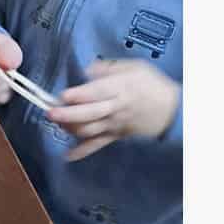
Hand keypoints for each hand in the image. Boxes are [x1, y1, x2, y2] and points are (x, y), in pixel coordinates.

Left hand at [48, 60, 179, 161]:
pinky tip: (67, 156)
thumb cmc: (151, 85)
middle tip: (50, 112)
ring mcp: (114, 125)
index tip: (63, 95)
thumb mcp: (134, 68)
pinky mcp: (115, 136)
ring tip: (56, 123)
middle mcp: (115, 108)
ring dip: (70, 128)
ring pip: (89, 130)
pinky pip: (97, 145)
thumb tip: (88, 70)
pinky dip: (82, 152)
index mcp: (119, 88)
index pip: (96, 93)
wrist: (173, 110)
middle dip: (68, 114)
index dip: (79, 95)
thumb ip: (109, 68)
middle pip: (89, 113)